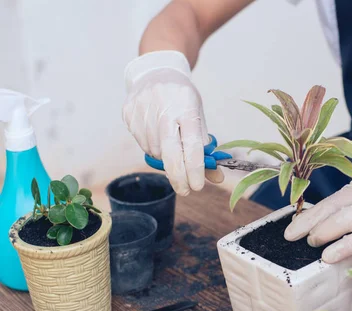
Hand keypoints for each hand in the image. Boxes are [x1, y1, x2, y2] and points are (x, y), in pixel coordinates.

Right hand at [122, 50, 223, 195]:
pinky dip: (153, 147)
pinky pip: (142, 144)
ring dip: (166, 159)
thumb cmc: (183, 99)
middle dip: (178, 177)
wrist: (156, 71)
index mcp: (187, 109)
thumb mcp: (199, 117)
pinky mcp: (129, 114)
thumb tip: (216, 178)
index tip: (198, 186)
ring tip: (171, 144)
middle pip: (170, 155)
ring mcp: (143, 112)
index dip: (195, 170)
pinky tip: (157, 135)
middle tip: (186, 190)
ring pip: (155, 152)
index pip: (192, 146)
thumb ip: (205, 148)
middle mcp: (164, 110)